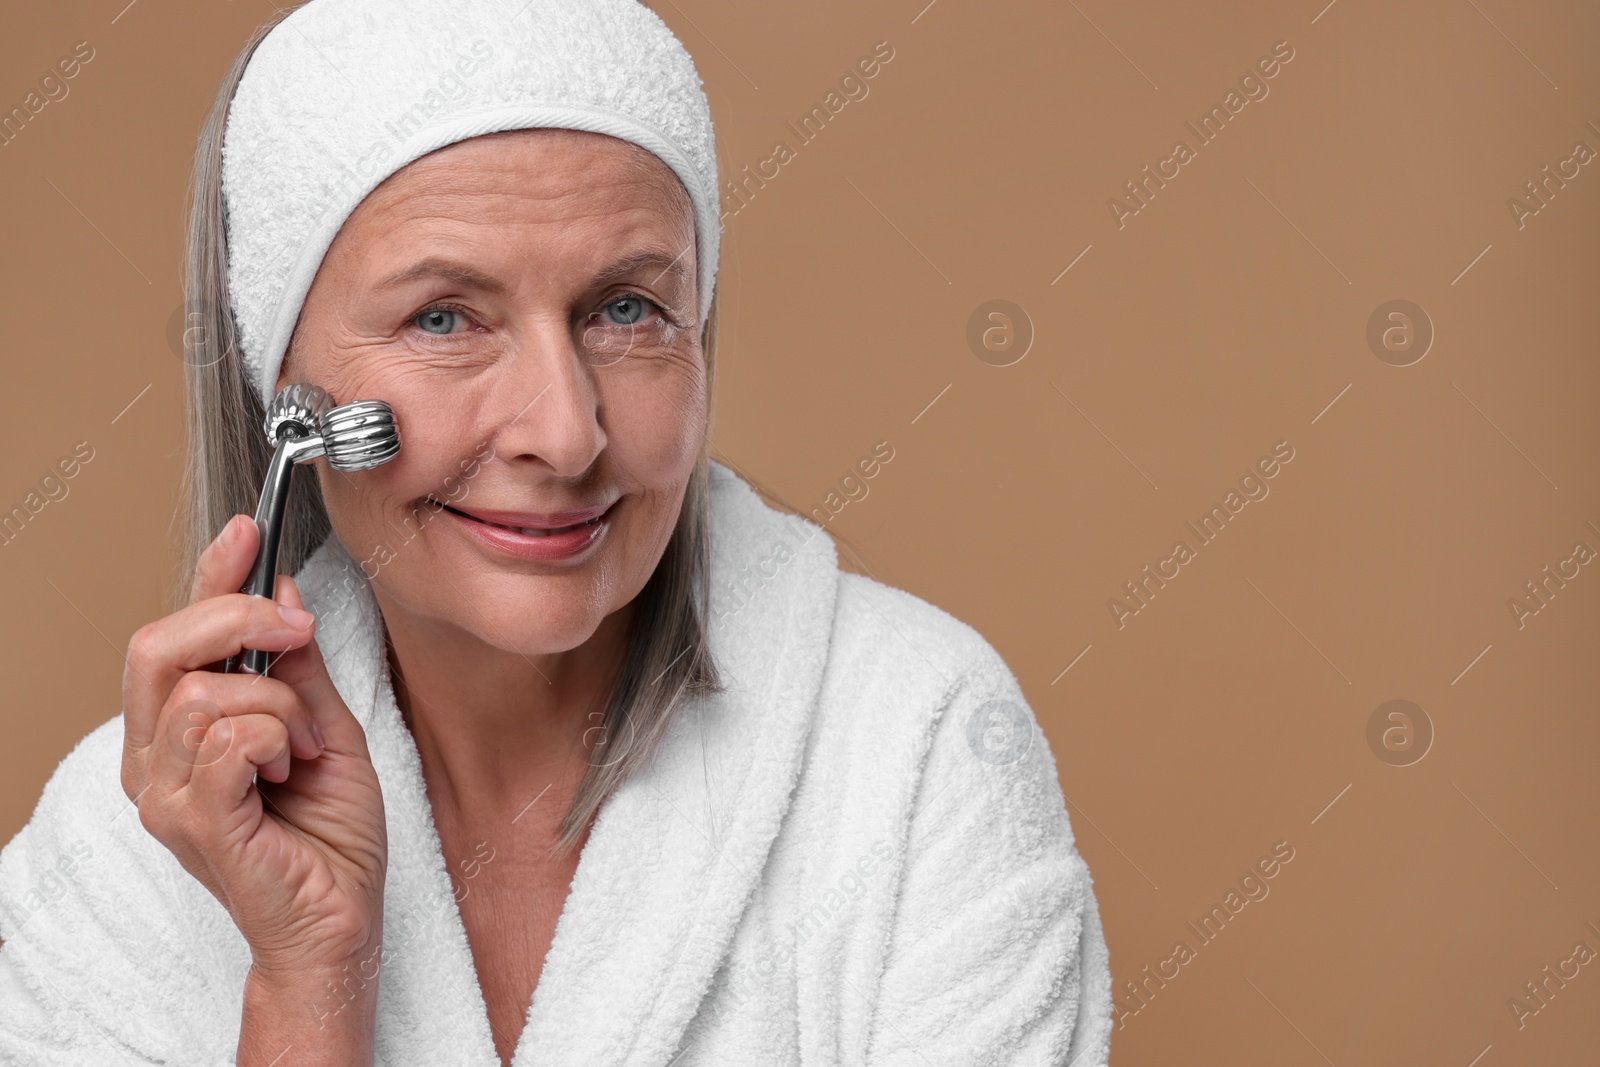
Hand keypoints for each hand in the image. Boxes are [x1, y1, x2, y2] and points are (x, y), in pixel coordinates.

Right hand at [120, 513, 387, 978]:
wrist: (342, 920)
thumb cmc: (330, 835)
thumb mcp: (327, 726)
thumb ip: (299, 665)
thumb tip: (284, 588)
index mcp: (180, 733)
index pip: (171, 636)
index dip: (207, 575)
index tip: (248, 529)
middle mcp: (156, 761)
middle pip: (159, 648)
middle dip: (239, 619)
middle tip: (298, 631)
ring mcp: (166, 796)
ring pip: (204, 692)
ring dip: (277, 702)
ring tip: (305, 745)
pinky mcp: (195, 824)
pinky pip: (225, 741)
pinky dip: (275, 736)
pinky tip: (293, 766)